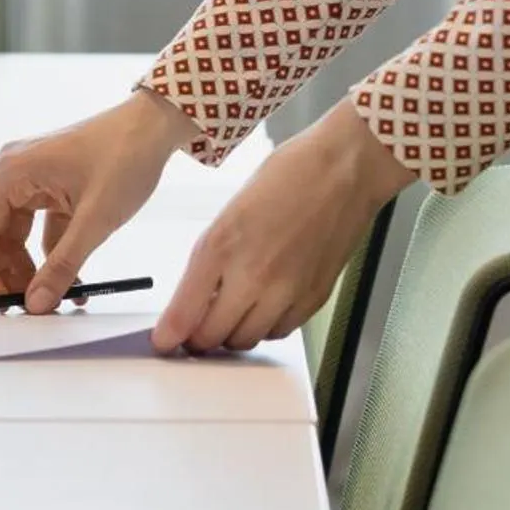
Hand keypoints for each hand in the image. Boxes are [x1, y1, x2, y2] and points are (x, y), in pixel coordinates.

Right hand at [0, 89, 195, 313]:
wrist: (157, 125)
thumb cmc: (126, 156)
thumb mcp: (95, 220)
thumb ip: (63, 265)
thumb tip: (37, 303)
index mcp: (12, 174)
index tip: (4, 301)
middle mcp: (14, 174)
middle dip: (11, 275)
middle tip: (32, 305)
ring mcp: (33, 179)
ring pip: (17, 236)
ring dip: (33, 269)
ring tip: (56, 296)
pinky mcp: (52, 186)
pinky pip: (40, 228)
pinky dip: (53, 254)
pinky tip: (73, 278)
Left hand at [152, 100, 414, 353]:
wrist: (346, 168)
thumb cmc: (290, 175)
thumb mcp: (230, 212)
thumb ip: (209, 259)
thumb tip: (193, 297)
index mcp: (221, 247)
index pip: (184, 314)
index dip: (168, 335)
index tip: (164, 341)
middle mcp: (253, 275)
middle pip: (212, 337)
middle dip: (198, 337)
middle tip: (195, 328)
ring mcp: (286, 290)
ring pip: (246, 341)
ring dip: (231, 334)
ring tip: (229, 315)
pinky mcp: (314, 296)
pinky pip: (280, 332)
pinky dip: (265, 327)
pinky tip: (262, 308)